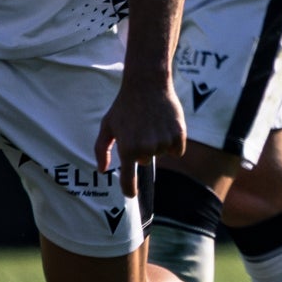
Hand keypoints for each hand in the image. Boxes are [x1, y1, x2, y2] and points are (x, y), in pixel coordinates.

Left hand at [96, 74, 185, 200]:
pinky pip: (177, 150)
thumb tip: (102, 169)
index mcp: (127, 148)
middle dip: (142, 150)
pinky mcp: (179, 136)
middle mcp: (146, 149)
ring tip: (153, 124)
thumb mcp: (107, 126)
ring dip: (158, 144)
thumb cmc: (124, 106)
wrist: (147, 85)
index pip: (129, 178)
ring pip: (161, 154)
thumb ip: (102, 150)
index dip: (130, 189)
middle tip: (140, 130)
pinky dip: (173, 142)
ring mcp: (164, 142)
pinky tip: (166, 126)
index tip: (131, 195)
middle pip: (145, 161)